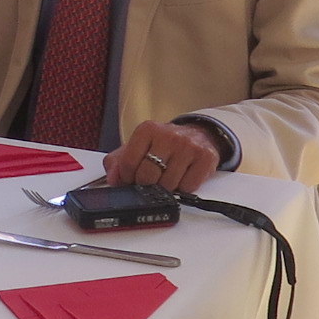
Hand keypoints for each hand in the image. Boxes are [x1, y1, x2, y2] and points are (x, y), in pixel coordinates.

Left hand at [103, 118, 222, 191]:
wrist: (198, 134)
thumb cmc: (164, 144)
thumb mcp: (138, 147)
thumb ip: (118, 162)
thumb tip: (113, 180)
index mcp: (147, 130)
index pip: (128, 163)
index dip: (126, 178)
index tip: (131, 179)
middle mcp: (168, 135)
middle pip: (147, 176)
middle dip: (146, 185)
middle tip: (150, 181)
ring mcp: (188, 146)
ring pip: (168, 185)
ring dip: (165, 188)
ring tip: (167, 177)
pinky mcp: (205, 158)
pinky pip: (188, 187)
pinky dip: (183, 189)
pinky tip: (182, 177)